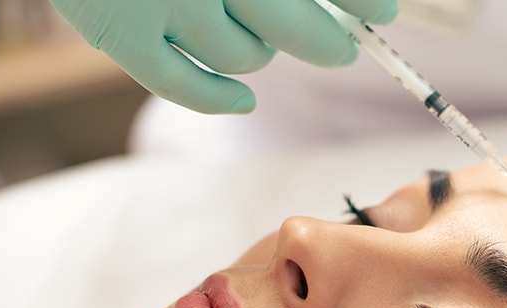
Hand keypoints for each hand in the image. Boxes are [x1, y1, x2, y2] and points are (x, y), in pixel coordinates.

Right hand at [50, 0, 397, 112]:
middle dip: (329, 40)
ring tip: (256, 30)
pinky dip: (221, 98)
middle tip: (345, 45)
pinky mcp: (120, 34)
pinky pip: (187, 88)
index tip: (385, 13)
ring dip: (262, 50)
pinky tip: (246, 99)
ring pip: (246, 55)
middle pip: (292, 26)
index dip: (361, 1)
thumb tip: (350, 1)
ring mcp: (159, 2)